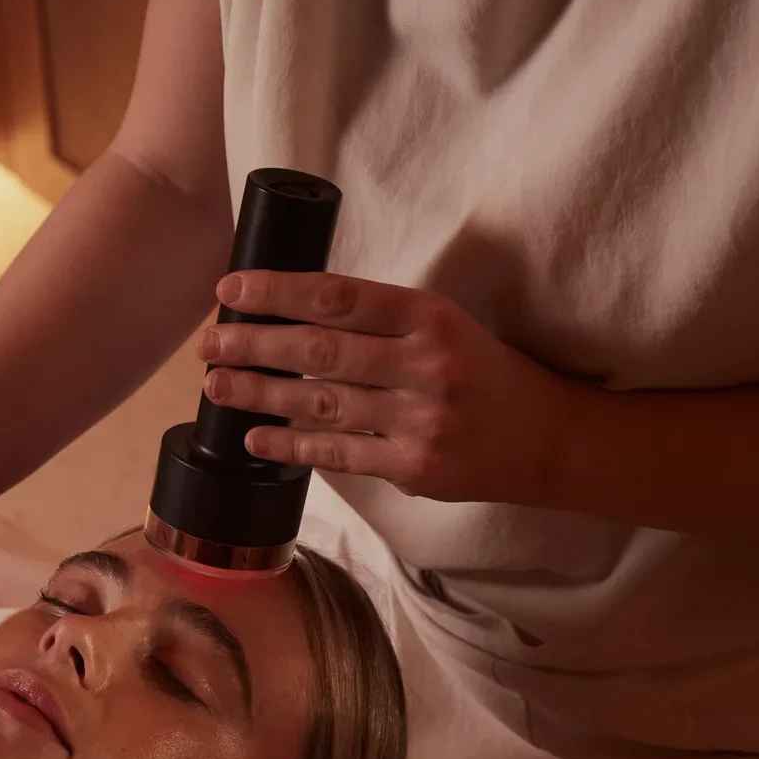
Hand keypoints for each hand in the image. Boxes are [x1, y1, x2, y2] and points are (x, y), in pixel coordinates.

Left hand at [196, 271, 579, 503]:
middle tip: (208, 343)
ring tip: (216, 386)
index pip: (338, 296)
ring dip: (260, 394)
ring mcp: (420, 421)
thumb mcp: (445, 326)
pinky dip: (291, 445)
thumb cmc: (487, 374)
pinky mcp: (416, 467)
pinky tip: (254, 437)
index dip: (277, 291)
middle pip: (319, 350)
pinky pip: (339, 454)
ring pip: (321, 403)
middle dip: (254, 345)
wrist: (550, 440)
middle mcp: (426, 365)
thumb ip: (381, 321)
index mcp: (431, 316)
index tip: (231, 290)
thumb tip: (293, 313)